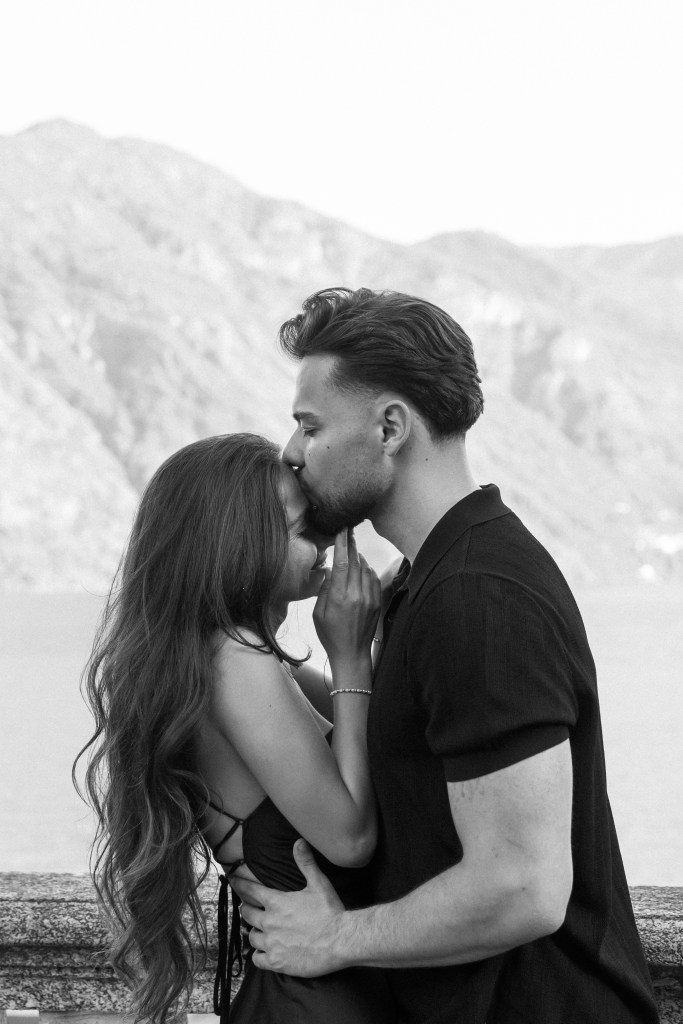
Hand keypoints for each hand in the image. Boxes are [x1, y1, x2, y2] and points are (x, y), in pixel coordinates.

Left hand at [229, 840, 347, 976]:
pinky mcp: (276, 962)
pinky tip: (262, 953)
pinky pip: (257, 959)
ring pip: (251, 937)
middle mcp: (269, 922)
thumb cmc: (330, 911)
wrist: (339, 940)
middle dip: (246, 909)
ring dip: (254, 932)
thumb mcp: (318, 883)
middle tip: (248, 909)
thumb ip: (306, 863)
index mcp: (276, 902)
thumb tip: (299, 842)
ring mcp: (271, 943)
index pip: (250, 890)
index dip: (240, 884)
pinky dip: (258, 955)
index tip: (232, 880)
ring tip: (258, 931)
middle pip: (247, 914)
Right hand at [313, 529, 379, 665]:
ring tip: (353, 551)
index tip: (342, 530)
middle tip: (348, 531)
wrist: (352, 654)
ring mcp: (369, 598)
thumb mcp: (318, 613)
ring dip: (360, 558)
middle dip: (352, 545)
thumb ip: (324, 589)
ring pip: (367, 569)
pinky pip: (374, 580)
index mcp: (339, 597)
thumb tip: (330, 570)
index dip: (342, 544)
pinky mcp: (377, 603)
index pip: (342, 563)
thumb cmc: (330, 635)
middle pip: (356, 562)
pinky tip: (362, 569)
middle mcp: (357, 595)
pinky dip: (368, 571)